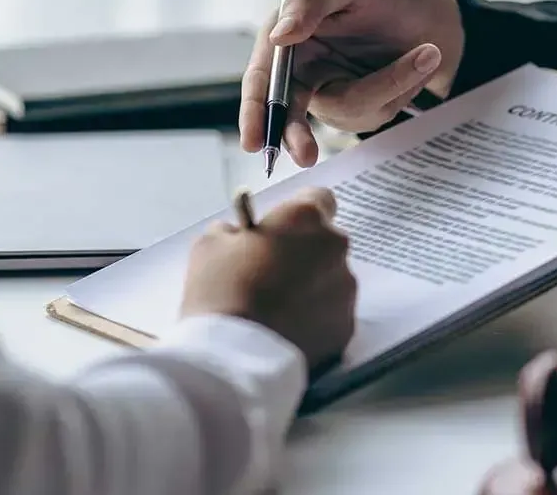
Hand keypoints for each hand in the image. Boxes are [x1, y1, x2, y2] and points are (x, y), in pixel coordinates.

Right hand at [181, 187, 356, 369]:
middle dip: (304, 253)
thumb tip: (238, 236)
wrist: (234, 357)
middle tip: (271, 273)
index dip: (298, 213)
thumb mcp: (210, 244)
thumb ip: (233, 231)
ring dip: (311, 287)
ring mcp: (345, 290)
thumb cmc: (220, 291)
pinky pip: (332, 314)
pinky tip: (287, 331)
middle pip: (325, 243)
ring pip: (331, 280)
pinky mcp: (346, 327)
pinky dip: (315, 319)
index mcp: (305, 218)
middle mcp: (334, 248)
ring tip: (277, 309)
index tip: (283, 229)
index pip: (318, 199)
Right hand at [239, 0, 464, 166]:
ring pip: (350, 110)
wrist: (432, 13)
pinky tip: (418, 63)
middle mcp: (303, 69)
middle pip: (288, 114)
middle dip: (297, 136)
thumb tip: (278, 37)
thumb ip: (310, 0)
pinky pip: (377, 111)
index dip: (254, 111)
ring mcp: (332, 93)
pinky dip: (404, 86)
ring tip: (426, 52)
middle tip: (307, 157)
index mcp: (287, 37)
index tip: (253, 140)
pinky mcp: (361, 108)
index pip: (262, 78)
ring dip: (391, 83)